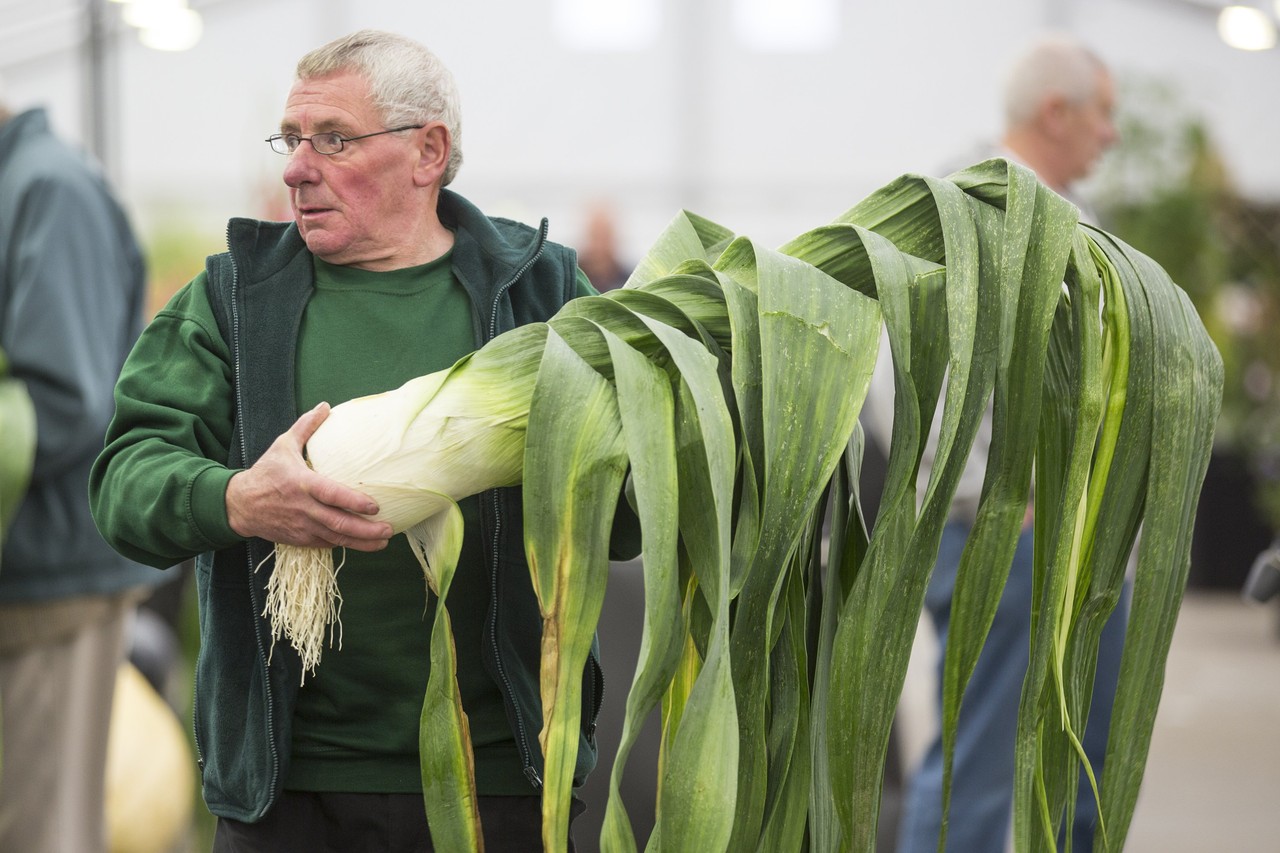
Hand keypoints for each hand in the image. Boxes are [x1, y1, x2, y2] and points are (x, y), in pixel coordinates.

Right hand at [225, 402, 393, 550]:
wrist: (239, 505)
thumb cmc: (265, 472)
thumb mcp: (283, 445)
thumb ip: (305, 427)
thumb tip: (324, 406)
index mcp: (302, 484)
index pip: (331, 495)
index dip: (353, 502)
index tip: (375, 506)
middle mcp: (304, 508)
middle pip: (338, 523)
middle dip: (366, 530)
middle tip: (388, 530)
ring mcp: (302, 526)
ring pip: (335, 538)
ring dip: (361, 542)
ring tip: (383, 542)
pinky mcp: (300, 539)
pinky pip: (326, 544)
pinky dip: (344, 544)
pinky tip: (362, 543)